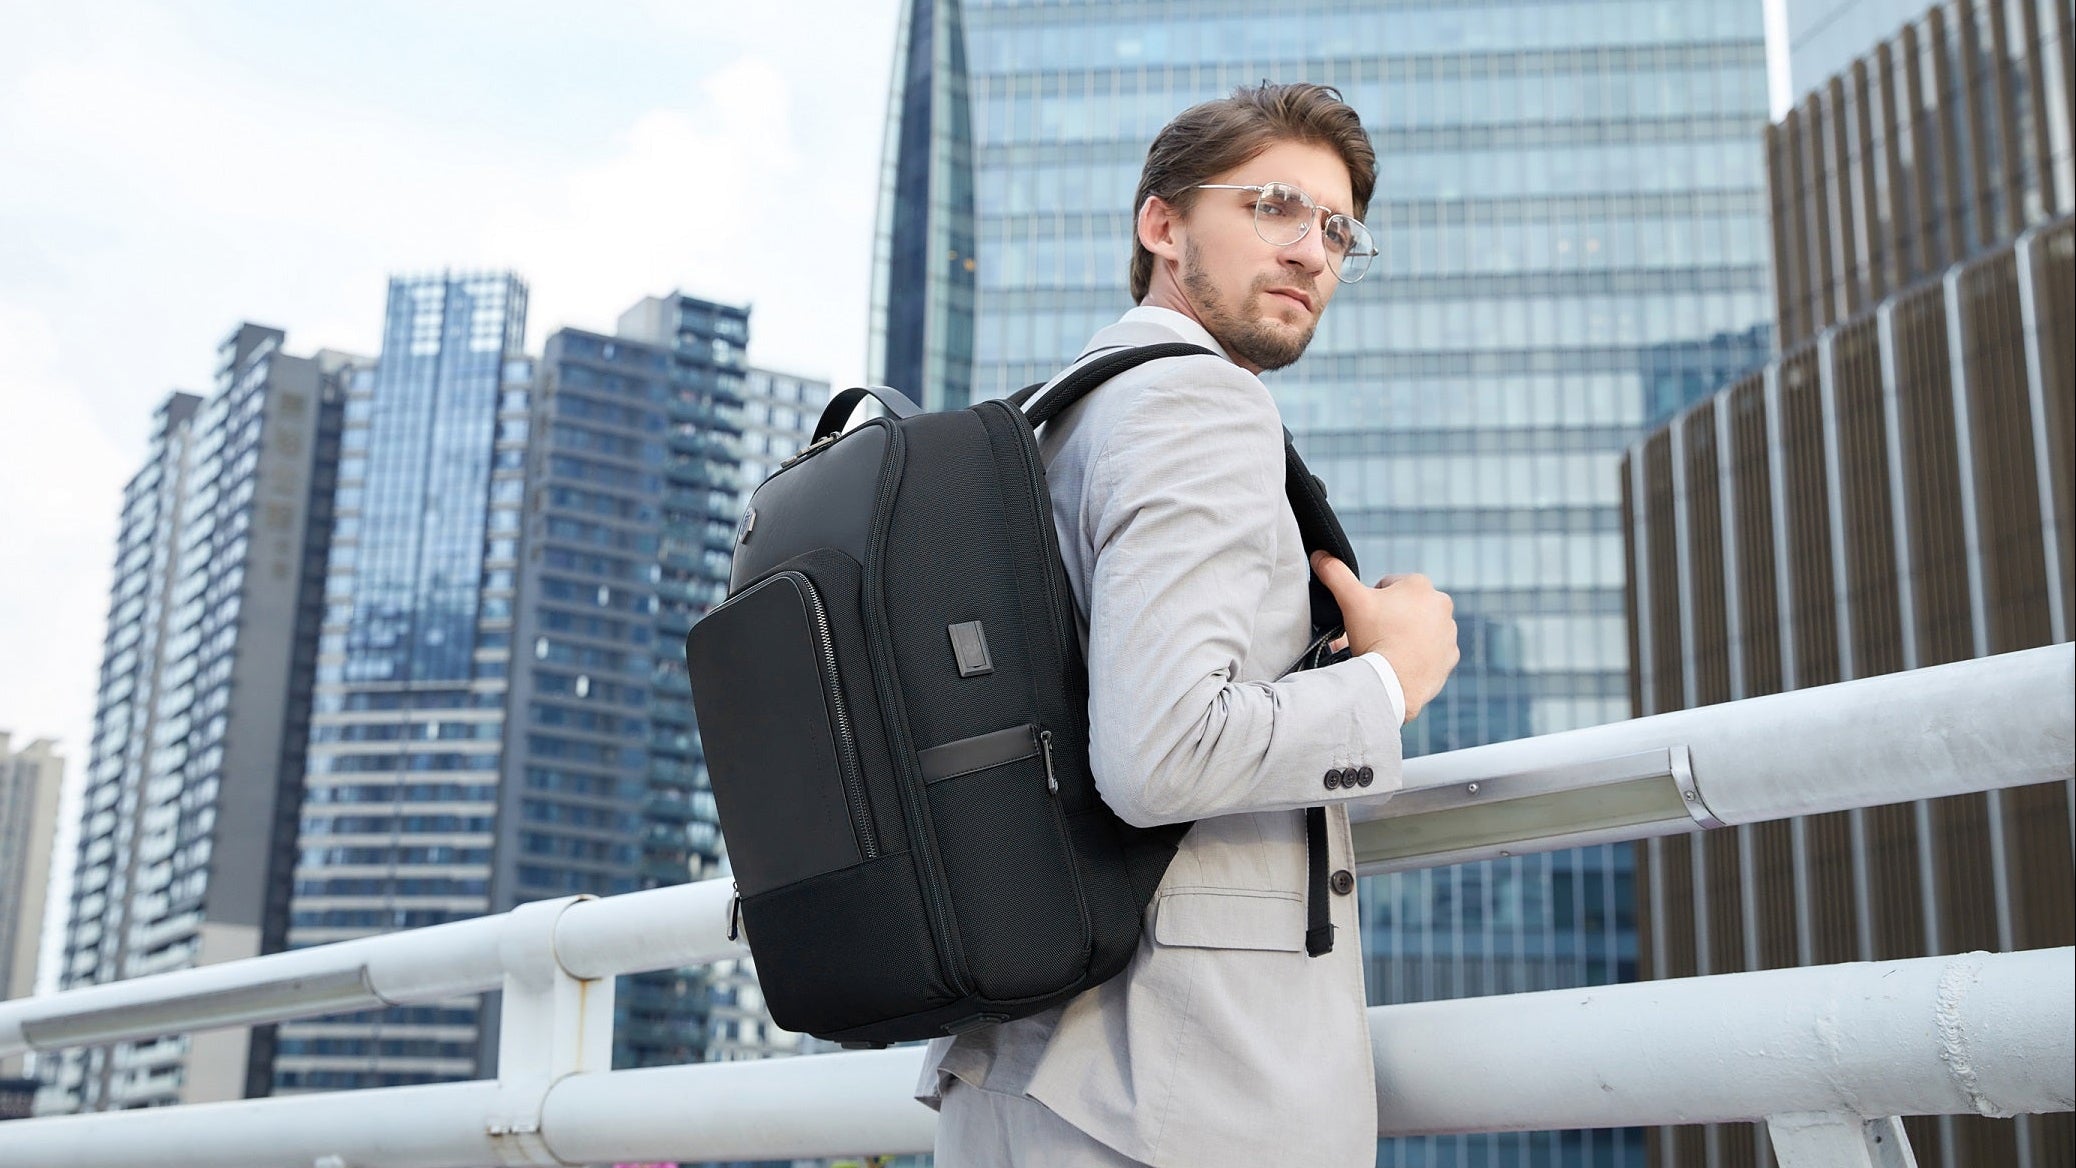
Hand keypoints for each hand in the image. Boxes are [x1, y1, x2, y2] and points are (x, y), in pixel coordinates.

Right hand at [1310, 551, 1458, 722]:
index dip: (1371, 601)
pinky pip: (1432, 651)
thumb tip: (1320, 555)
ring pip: (1420, 628)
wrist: (1394, 682)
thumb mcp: (1350, 600)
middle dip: (1391, 617)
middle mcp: (1441, 603)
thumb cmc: (1375, 638)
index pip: (1388, 586)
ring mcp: (1448, 631)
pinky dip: (1419, 655)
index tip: (1366, 618)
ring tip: (1388, 650)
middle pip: (1406, 606)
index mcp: (1419, 584)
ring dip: (1406, 635)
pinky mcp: (1451, 655)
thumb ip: (1335, 573)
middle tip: (1374, 635)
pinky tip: (1403, 663)